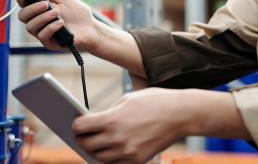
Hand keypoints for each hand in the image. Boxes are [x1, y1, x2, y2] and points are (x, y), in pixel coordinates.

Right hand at [16, 0, 98, 51]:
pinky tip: (61, 23)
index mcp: (40, 10)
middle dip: (32, 9)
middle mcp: (38, 21)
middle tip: (45, 4)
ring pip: (30, 27)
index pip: (24, 5)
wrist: (90, 28)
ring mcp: (42, 32)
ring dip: (43, 18)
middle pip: (22, 16)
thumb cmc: (78, 13)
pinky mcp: (49, 43)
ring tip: (57, 13)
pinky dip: (51, 27)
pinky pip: (42, 36)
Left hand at [73, 88, 189, 163]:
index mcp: (112, 119)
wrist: (181, 114)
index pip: (81, 127)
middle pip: (87, 144)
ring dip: (94, 150)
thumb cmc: (154, 101)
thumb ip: (110, 112)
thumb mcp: (127, 99)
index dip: (76, 125)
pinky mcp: (137, 160)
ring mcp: (127, 152)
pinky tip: (109, 150)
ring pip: (99, 157)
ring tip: (92, 144)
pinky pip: (115, 163)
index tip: (76, 123)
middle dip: (82, 139)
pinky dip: (110, 157)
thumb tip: (95, 122)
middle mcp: (117, 138)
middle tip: (81, 135)